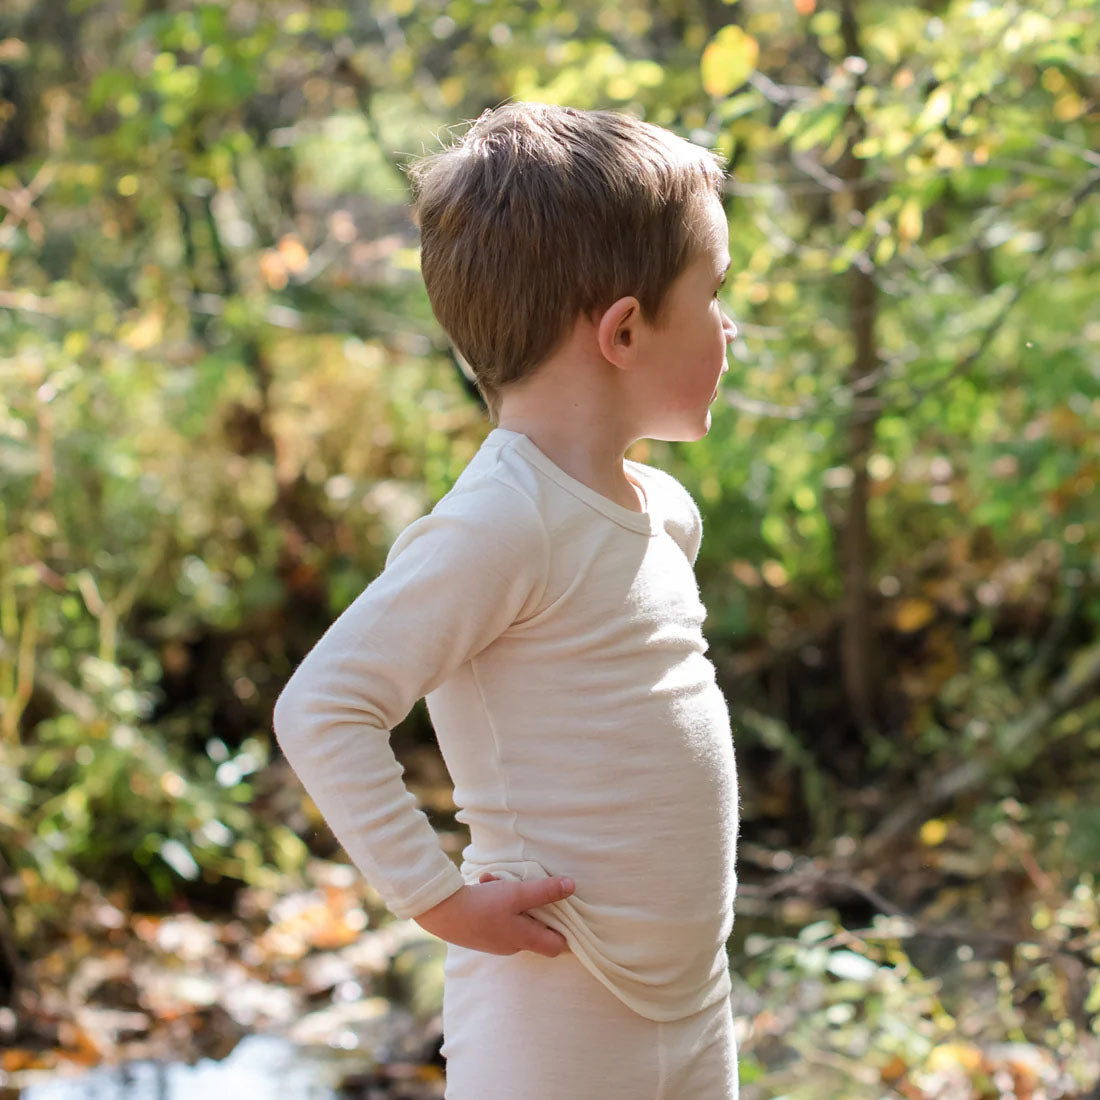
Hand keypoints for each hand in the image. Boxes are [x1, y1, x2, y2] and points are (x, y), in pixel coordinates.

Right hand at [413, 873, 574, 957]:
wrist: (441, 912)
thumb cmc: (483, 906)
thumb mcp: (517, 894)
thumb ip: (545, 891)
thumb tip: (572, 887)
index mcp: (524, 940)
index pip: (557, 946)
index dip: (565, 929)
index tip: (563, 907)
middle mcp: (512, 945)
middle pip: (535, 927)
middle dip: (532, 903)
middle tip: (524, 885)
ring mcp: (495, 940)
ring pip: (515, 916)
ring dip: (510, 896)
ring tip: (496, 880)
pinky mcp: (481, 931)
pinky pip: (497, 915)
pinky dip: (495, 899)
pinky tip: (484, 883)